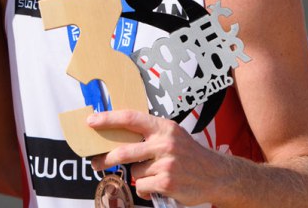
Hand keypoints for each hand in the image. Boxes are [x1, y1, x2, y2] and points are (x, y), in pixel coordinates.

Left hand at [88, 110, 225, 205]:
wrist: (216, 175)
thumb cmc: (189, 154)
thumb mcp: (172, 135)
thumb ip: (149, 134)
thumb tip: (116, 136)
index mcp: (164, 128)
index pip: (131, 118)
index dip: (108, 119)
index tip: (91, 121)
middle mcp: (165, 144)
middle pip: (124, 151)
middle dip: (106, 158)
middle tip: (96, 162)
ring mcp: (166, 164)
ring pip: (134, 171)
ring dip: (140, 175)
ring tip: (157, 174)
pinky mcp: (166, 182)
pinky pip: (142, 186)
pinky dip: (146, 188)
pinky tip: (160, 185)